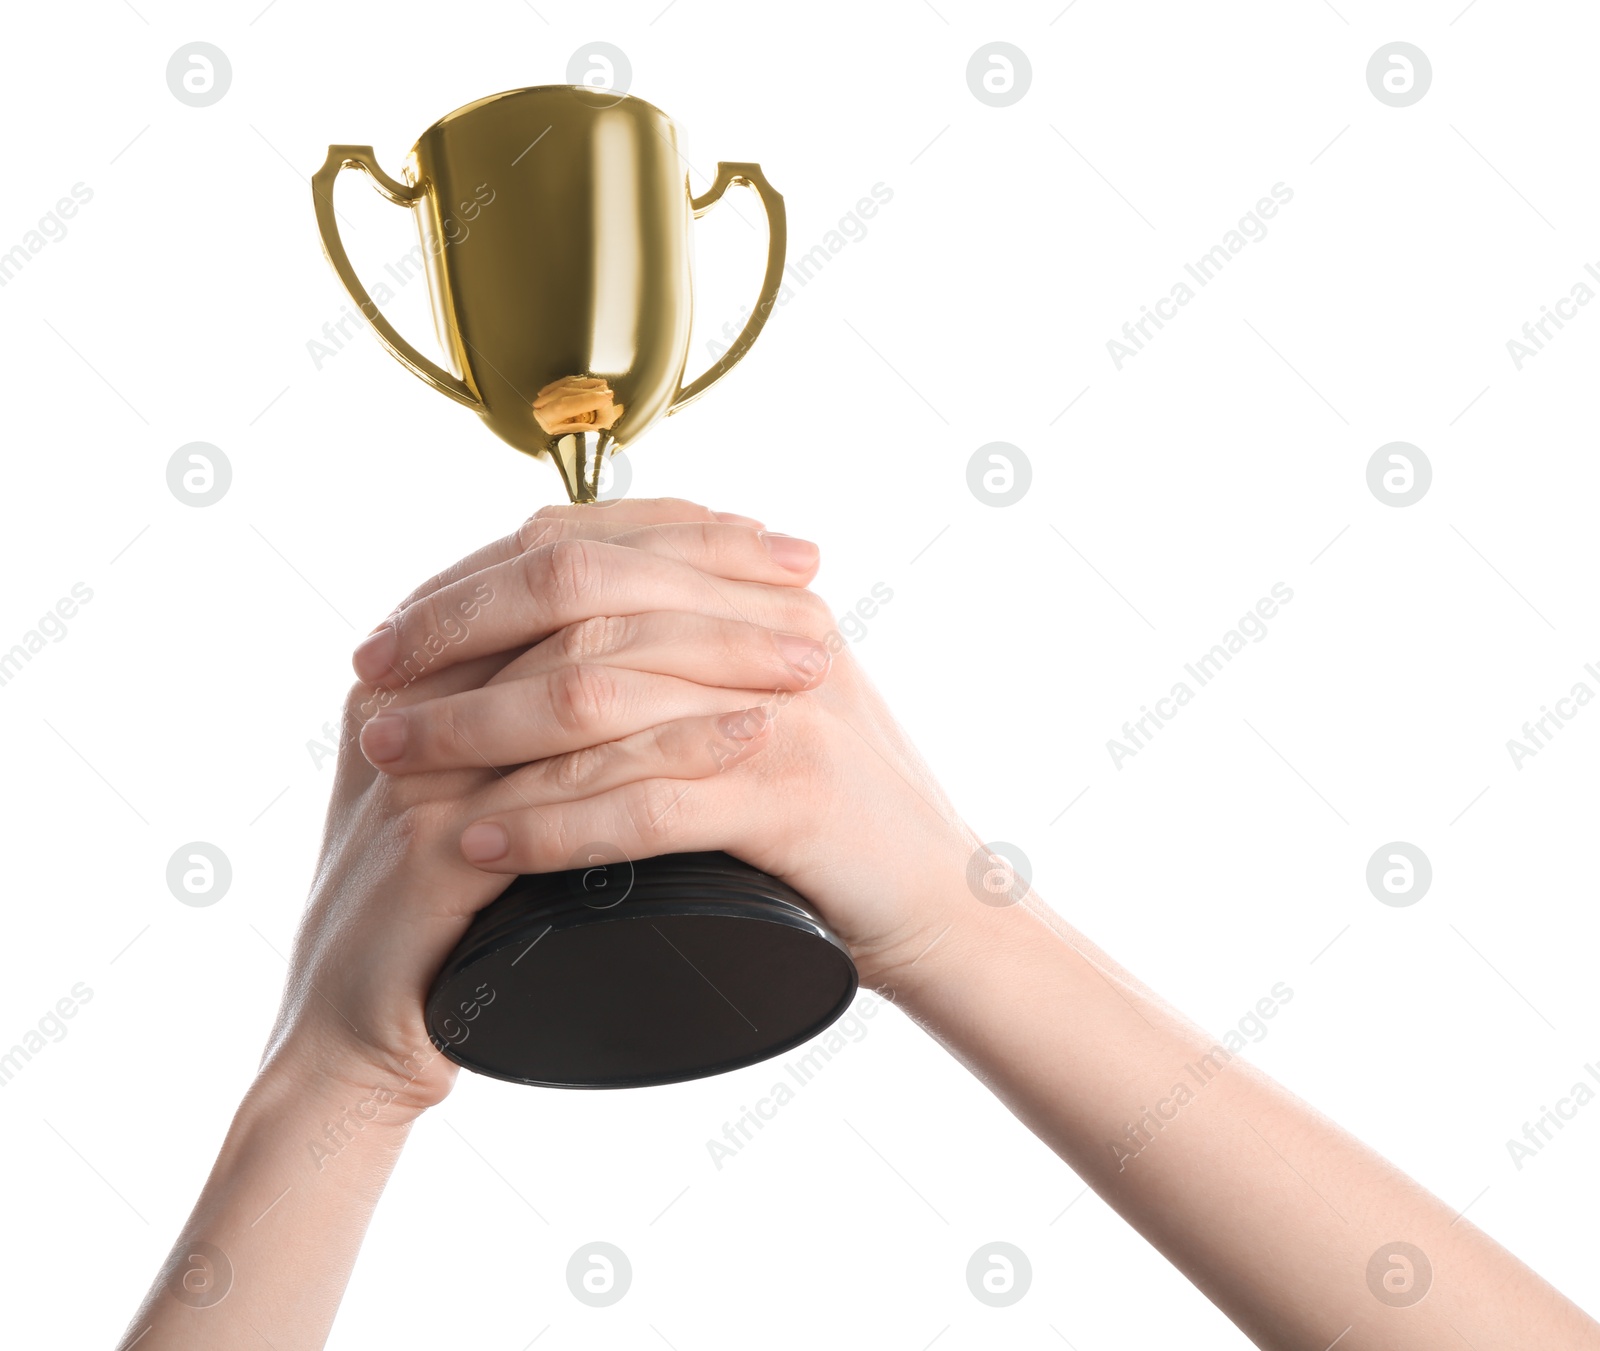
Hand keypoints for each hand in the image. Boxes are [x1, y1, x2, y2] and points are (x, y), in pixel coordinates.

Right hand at [261, 498, 834, 1115]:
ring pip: (576, 675)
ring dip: (709, 656)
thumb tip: (660, 622)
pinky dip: (672, 757)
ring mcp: (415, 767)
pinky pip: (570, 786)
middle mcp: (406, 689)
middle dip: (701, 575)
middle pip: (567, 586)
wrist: (357, 1033)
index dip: (672, 532)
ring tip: (808, 656)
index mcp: (420, 657)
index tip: (773, 540)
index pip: (553, 546)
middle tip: (807, 579)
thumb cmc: (447, 904)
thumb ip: (534, 699)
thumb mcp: (485, 777)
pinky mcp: (428, 851)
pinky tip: (750, 740)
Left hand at [361, 502, 981, 1003]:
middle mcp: (772, 626)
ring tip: (392, 763)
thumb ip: (685, 647)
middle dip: (457, 639)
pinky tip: (482, 843)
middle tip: (373, 687)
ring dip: (477, 731)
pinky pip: (646, 801)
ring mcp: (786, 707)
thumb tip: (556, 627)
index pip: (590, 548)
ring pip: (599, 696)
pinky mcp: (794, 795)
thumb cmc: (835, 811)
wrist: (946, 900)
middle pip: (581, 602)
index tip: (393, 630)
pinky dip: (552, 823)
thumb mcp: (763, 700)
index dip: (476, 581)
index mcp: (757, 589)